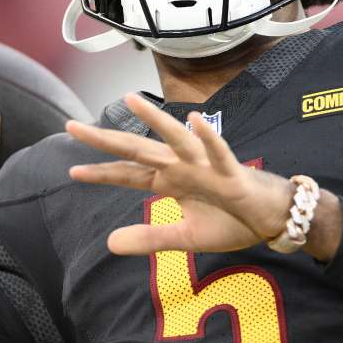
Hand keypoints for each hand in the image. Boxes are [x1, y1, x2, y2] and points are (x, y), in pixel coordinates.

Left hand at [66, 93, 294, 255]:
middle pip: (139, 149)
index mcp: (171, 180)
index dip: (102, 173)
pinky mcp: (230, 173)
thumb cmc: (231, 220)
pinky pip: (219, 153)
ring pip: (176, 139)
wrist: (271, 219)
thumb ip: (150, 238)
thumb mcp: (184, 237)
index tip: (72, 171)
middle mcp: (182, 167)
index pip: (129, 174)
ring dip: (155, 119)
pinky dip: (207, 138)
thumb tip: (109, 244)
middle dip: (106, 139)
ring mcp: (205, 166)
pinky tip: (194, 121)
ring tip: (130, 99)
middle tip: (71, 127)